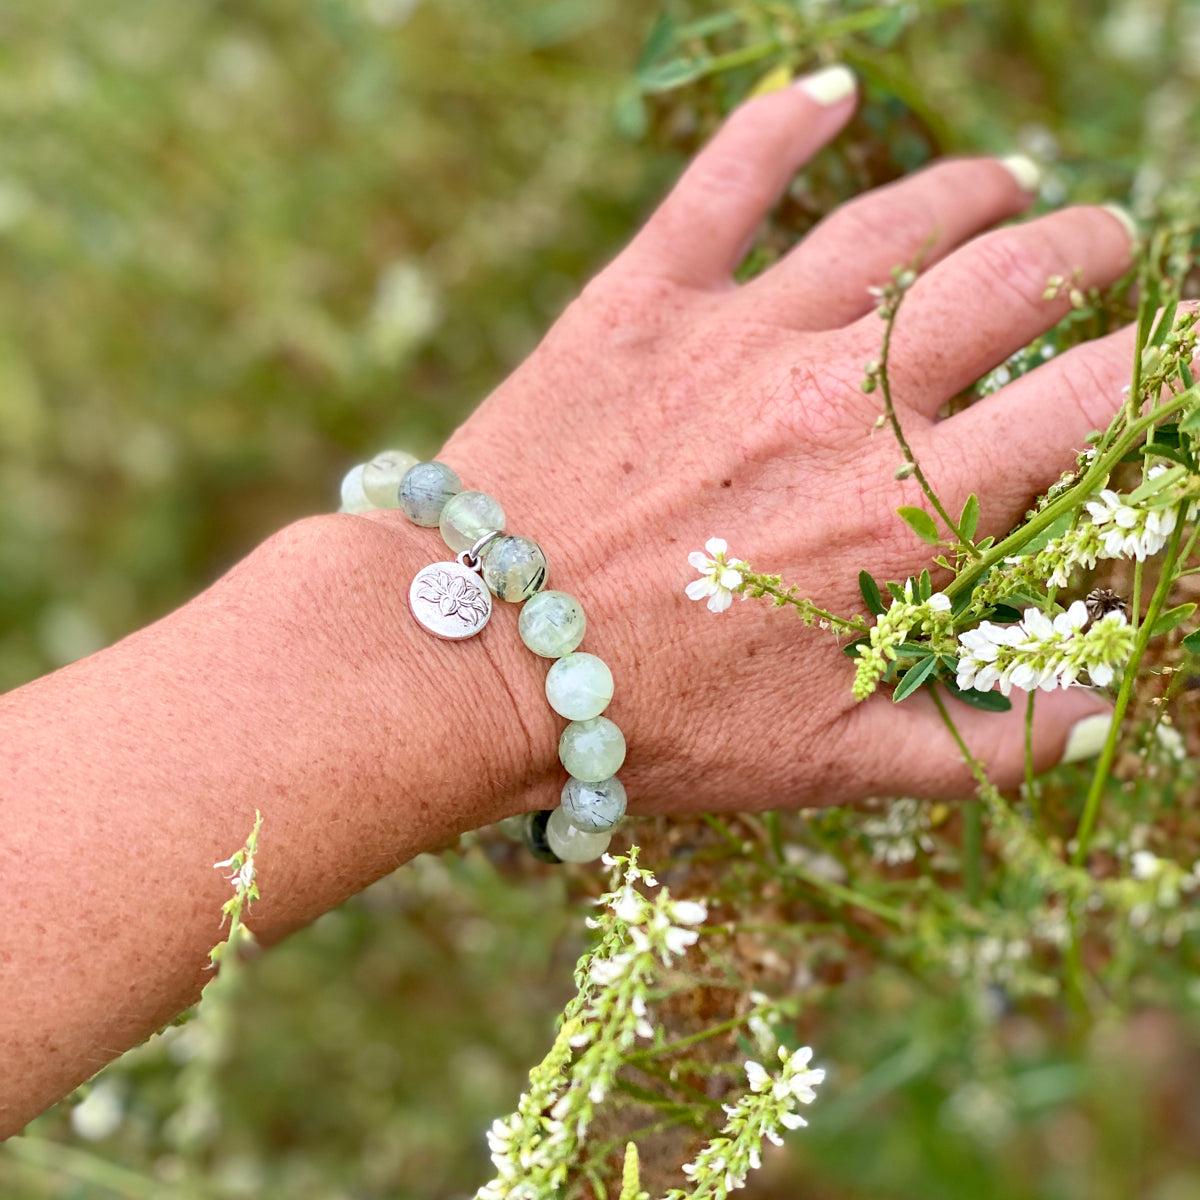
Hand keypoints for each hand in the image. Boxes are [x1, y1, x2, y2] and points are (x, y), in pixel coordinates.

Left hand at [436, 65, 1131, 814]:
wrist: (475, 657)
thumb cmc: (651, 720)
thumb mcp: (827, 759)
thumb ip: (975, 744)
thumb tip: (1093, 719)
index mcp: (906, 513)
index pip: (1090, 404)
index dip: (1162, 367)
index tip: (1181, 351)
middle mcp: (842, 401)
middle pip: (1010, 278)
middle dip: (1081, 254)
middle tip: (1098, 251)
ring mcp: (740, 335)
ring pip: (892, 218)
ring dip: (970, 189)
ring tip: (1005, 180)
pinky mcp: (642, 301)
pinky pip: (726, 178)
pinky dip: (784, 120)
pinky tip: (829, 87)